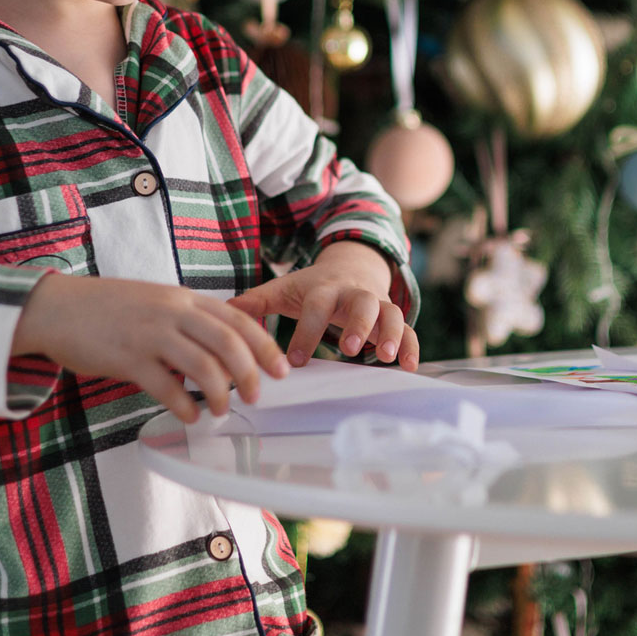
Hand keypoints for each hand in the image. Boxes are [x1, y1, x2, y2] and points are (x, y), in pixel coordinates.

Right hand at [11, 273, 289, 423]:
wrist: (56, 307)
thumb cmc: (106, 308)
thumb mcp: (155, 303)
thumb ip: (186, 320)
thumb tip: (220, 350)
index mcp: (183, 299)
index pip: (238, 320)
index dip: (265, 346)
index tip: (281, 369)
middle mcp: (173, 313)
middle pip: (229, 343)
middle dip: (250, 374)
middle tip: (256, 397)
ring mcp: (151, 335)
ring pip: (204, 366)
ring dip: (220, 394)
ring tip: (221, 410)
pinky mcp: (128, 359)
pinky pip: (167, 387)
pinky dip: (185, 406)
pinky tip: (189, 415)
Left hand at [228, 241, 419, 370]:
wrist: (351, 268)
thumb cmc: (313, 287)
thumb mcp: (285, 289)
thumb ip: (258, 301)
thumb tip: (224, 310)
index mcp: (324, 289)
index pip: (316, 307)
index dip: (306, 332)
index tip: (295, 361)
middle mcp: (354, 294)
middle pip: (362, 301)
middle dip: (358, 323)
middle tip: (350, 347)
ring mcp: (378, 304)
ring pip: (391, 312)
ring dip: (392, 332)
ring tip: (388, 356)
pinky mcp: (393, 317)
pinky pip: (410, 330)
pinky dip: (413, 346)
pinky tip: (410, 367)